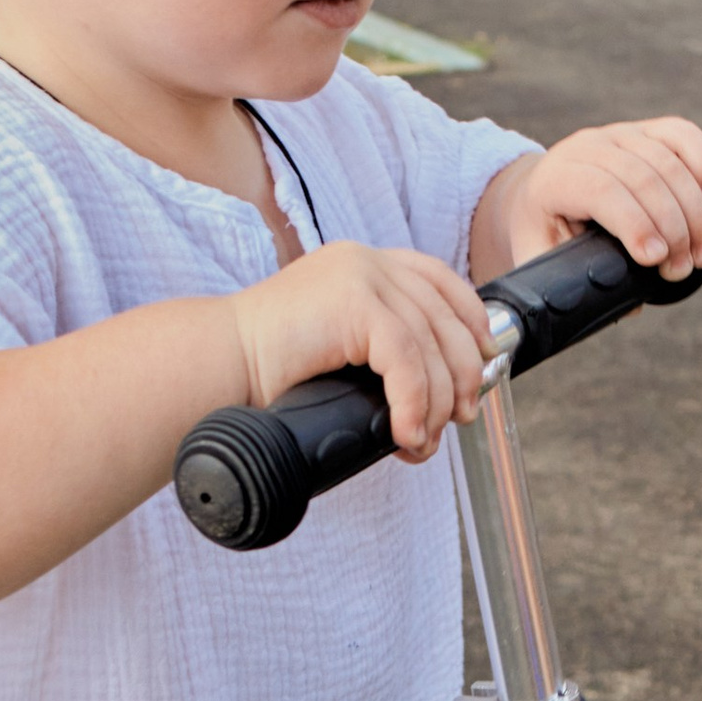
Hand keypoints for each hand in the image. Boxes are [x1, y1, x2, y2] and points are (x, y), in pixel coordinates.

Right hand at [228, 238, 495, 463]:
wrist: (217, 367)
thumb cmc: (264, 372)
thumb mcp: (337, 351)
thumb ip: (379, 353)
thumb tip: (437, 393)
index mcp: (362, 265)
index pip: (439, 281)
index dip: (470, 322)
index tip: (484, 364)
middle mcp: (366, 261)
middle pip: (444, 315)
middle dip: (462, 373)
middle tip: (459, 417)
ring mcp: (361, 275)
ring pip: (430, 343)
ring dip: (435, 401)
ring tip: (422, 439)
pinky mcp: (354, 300)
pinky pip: (407, 359)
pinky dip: (414, 402)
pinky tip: (406, 433)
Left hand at [479, 116, 701, 281]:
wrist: (538, 191)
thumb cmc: (543, 231)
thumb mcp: (541, 257)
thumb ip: (573, 281)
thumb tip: (630, 304)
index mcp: (556, 178)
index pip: (602, 190)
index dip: (635, 223)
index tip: (655, 259)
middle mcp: (588, 147)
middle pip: (643, 178)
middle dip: (673, 229)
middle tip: (682, 269)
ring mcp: (619, 134)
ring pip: (668, 162)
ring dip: (694, 212)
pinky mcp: (646, 130)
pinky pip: (682, 135)